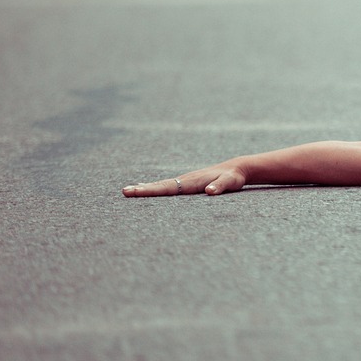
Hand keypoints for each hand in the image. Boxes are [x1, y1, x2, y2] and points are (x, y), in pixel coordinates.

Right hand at [122, 163, 245, 196]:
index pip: (167, 188)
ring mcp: (185, 181)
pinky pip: (168, 187)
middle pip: (160, 186)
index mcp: (192, 181)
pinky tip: (147, 188)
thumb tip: (210, 191)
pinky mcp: (187, 183)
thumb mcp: (231, 182)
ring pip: (162, 186)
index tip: (134, 191)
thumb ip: (221, 186)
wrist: (237, 168)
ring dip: (146, 188)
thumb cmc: (234, 177)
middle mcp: (185, 180)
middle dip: (142, 189)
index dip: (150, 190)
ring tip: (129, 191)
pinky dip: (155, 188)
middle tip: (124, 192)